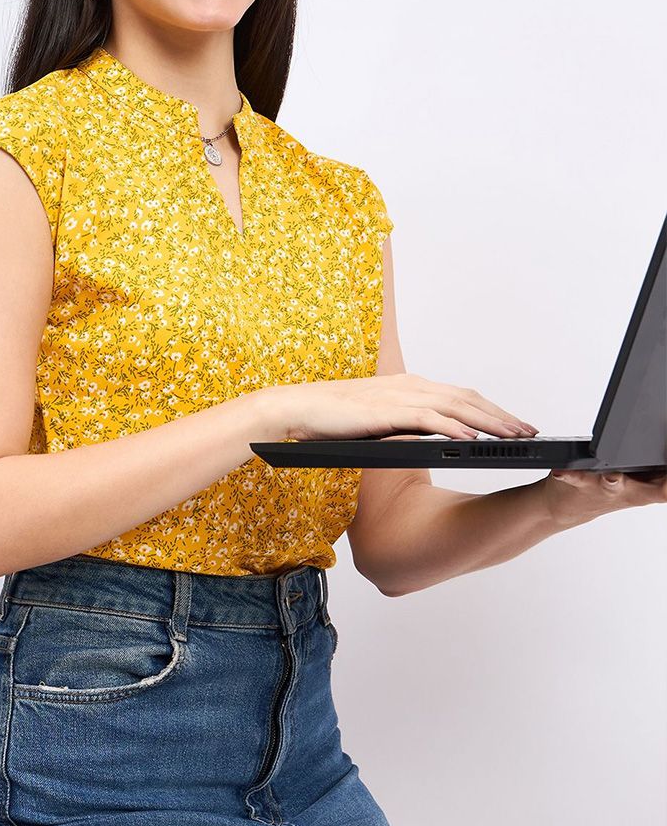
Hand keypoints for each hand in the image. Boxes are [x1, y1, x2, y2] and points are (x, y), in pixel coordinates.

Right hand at [269, 372, 537, 442]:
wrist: (297, 409)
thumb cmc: (332, 419)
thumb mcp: (378, 421)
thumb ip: (406, 424)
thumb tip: (434, 438)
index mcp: (409, 387)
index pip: (461, 396)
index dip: (492, 410)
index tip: (515, 425)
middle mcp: (410, 386)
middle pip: (468, 398)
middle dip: (502, 415)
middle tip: (530, 431)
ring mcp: (400, 396)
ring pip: (457, 406)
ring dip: (489, 421)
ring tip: (514, 436)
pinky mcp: (387, 411)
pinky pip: (430, 419)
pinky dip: (455, 427)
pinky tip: (474, 439)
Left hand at [543, 465, 666, 526]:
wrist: (568, 506)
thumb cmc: (609, 486)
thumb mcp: (642, 481)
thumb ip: (657, 471)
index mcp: (649, 485)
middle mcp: (631, 490)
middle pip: (655, 491)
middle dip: (664, 486)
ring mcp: (606, 489)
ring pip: (614, 485)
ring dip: (615, 481)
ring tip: (614, 477)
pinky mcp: (579, 483)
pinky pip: (573, 478)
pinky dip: (568, 475)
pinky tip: (562, 471)